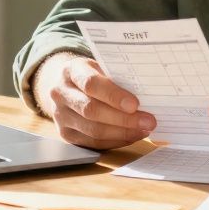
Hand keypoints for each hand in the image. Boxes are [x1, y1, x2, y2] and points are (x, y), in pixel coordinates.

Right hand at [35, 53, 154, 149]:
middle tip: (148, 121)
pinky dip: (116, 141)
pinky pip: (93, 142)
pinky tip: (132, 136)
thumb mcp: (101, 66)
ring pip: (93, 130)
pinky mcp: (66, 135)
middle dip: (123, 119)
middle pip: (92, 110)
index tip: (135, 104)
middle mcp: (60, 94)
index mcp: (71, 71)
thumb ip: (118, 77)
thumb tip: (148, 94)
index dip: (114, 96)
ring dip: (122, 133)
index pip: (91, 84)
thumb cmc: (92, 74)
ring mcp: (60, 116)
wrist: (66, 85)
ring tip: (143, 130)